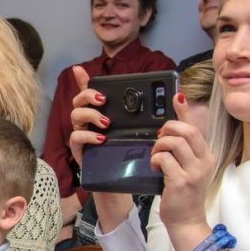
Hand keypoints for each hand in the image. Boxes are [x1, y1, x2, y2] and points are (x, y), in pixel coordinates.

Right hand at [66, 65, 133, 228]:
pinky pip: (76, 137)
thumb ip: (149, 116)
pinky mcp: (79, 149)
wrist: (120, 183)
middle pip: (78, 99)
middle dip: (89, 95)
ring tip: (107, 122)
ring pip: (75, 115)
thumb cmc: (128, 155)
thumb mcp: (139, 132)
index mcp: (101, 112)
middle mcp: (88, 121)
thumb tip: (174, 98)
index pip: (88, 92)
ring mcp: (81, 134)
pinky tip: (102, 138)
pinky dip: (89, 135)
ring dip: (90, 114)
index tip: (80, 68)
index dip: (82, 79)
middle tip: (105, 100)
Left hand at [150, 93, 214, 234]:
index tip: (177, 95)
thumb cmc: (184, 195)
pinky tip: (154, 168)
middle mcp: (204, 161)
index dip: (185, 110)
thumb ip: (181, 151)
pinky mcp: (180, 181)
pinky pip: (164, 159)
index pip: (196, 127)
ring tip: (156, 157)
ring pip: (174, 142)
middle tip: (159, 139)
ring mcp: (194, 172)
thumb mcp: (187, 169)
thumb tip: (169, 131)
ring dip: (159, 145)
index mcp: (206, 156)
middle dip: (168, 128)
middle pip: (187, 130)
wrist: (187, 221)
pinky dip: (155, 159)